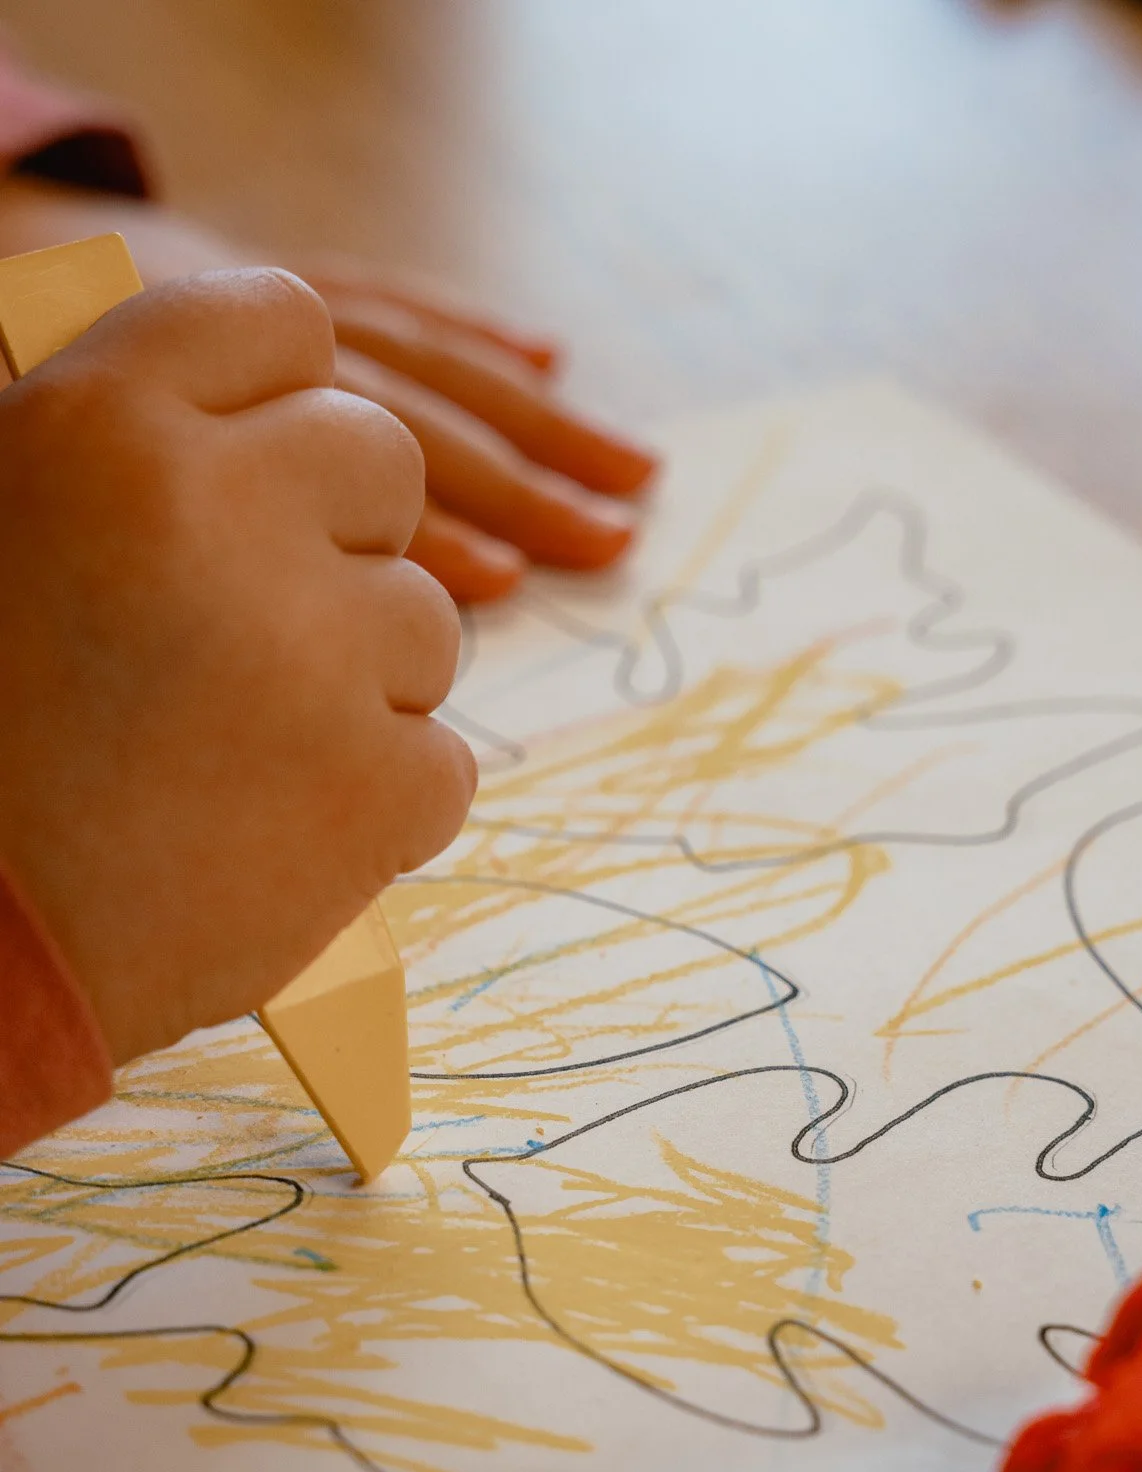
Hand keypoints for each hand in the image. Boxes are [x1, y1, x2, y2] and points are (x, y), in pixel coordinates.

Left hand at [0, 180, 658, 600]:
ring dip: (535, 421)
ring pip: (428, 365)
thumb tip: (312, 649)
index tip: (505, 584)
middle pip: (411, 422)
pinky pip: (395, 300)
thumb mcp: (102, 498)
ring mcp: (291, 320)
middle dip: (520, 487)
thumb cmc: (52, 449)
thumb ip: (197, 551)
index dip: (427, 531)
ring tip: (630, 473)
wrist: (3, 288)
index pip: (339, 477)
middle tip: (610, 543)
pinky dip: (471, 328)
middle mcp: (265, 367)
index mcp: (209, 423)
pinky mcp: (298, 289)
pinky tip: (547, 352)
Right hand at [0, 267, 472, 1063]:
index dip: (280, 393)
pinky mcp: (389, 785)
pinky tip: (279, 828)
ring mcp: (321, 654)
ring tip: (240, 747)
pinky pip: (444, 755)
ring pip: (428, 614)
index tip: (259, 457)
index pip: (283, 319)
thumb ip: (116, 440)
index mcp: (103, 423)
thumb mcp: (7, 526)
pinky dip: (383, 798)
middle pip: (381, 454)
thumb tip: (238, 404)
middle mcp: (223, 511)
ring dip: (360, 675)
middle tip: (252, 623)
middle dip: (338, 532)